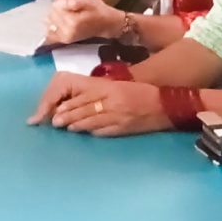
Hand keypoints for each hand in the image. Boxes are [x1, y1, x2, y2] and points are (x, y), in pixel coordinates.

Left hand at [28, 76, 164, 136]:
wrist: (166, 106)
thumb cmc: (143, 94)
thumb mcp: (121, 87)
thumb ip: (103, 93)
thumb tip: (82, 102)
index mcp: (111, 89)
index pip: (84, 97)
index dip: (69, 105)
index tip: (57, 109)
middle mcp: (112, 102)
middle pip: (84, 110)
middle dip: (68, 116)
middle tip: (55, 122)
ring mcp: (118, 116)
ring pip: (91, 121)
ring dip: (77, 125)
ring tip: (66, 128)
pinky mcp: (123, 129)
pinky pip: (104, 131)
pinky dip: (92, 132)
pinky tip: (85, 133)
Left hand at [44, 0, 124, 45]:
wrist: (106, 25)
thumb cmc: (98, 11)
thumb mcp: (88, 0)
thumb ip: (73, 1)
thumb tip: (59, 3)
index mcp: (72, 22)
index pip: (55, 6)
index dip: (62, 2)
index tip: (71, 3)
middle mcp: (67, 32)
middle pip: (51, 14)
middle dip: (58, 9)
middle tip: (71, 9)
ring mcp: (65, 38)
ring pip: (49, 21)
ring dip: (56, 17)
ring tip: (69, 15)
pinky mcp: (64, 40)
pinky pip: (50, 32)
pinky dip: (53, 26)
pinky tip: (62, 23)